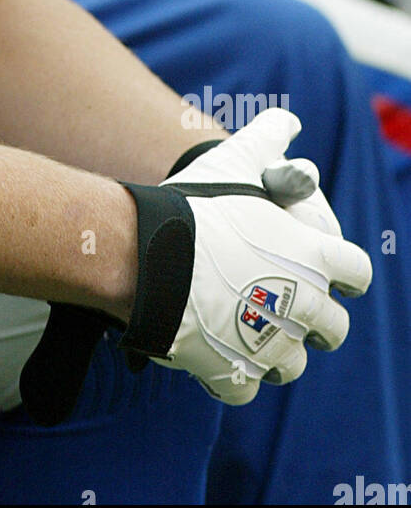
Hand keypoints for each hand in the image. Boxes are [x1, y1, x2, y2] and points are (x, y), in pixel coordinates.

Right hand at [131, 109, 371, 403]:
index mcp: (315, 257)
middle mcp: (305, 305)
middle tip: (284, 306)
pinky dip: (229, 376)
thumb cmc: (196, 205)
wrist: (149, 254)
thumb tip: (287, 119)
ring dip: (274, 352)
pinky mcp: (235, 375)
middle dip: (314, 322)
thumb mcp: (235, 158)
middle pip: (333, 329)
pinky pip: (242, 388)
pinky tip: (212, 354)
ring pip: (291, 364)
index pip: (357, 273)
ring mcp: (271, 345)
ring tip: (246, 334)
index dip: (343, 274)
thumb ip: (268, 137)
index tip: (328, 273)